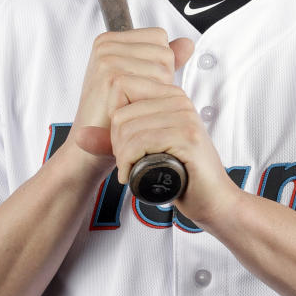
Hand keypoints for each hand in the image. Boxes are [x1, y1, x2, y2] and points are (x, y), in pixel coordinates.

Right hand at [69, 28, 193, 160]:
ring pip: (164, 66)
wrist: (87, 148)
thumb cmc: (112, 117)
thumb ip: (162, 60)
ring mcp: (107, 58)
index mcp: (110, 41)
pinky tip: (132, 110)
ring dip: (157, 92)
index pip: (159, 37)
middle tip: (134, 99)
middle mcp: (106, 45)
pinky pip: (157, 81)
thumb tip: (187, 43)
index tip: (137, 85)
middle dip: (159, 80)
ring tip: (133, 105)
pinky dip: (153, 100)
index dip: (159, 65)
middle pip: (164, 51)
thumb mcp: (140, 81)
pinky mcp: (112, 77)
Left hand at [109, 78, 241, 224]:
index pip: (121, 96)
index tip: (129, 149)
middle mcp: (179, 101)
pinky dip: (131, 164)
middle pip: (121, 115)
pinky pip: (139, 143)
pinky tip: (139, 175)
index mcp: (170, 95)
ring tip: (138, 170)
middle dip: (118, 146)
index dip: (116, 129)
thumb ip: (116, 138)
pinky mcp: (187, 136)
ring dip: (125, 158)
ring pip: (126, 129)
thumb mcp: (144, 149)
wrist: (214, 200)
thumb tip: (80, 135)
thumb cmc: (181, 175)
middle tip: (133, 164)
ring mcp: (185, 117)